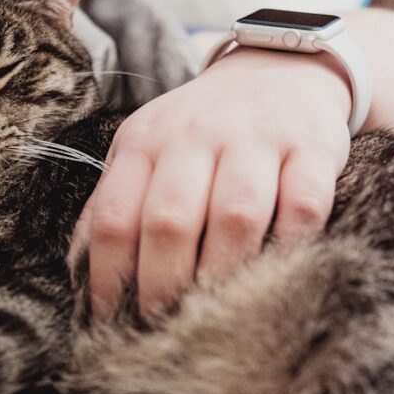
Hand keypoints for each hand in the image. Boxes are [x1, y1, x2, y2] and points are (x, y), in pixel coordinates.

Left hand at [71, 47, 351, 318]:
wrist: (280, 67)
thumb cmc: (202, 129)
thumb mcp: (147, 149)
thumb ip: (116, 201)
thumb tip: (81, 272)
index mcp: (145, 142)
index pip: (114, 217)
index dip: (107, 277)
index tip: (111, 321)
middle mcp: (195, 136)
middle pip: (169, 220)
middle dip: (162, 285)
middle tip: (164, 327)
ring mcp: (257, 139)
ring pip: (235, 214)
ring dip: (223, 273)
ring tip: (216, 313)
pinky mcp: (312, 147)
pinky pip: (303, 204)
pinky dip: (291, 244)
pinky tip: (279, 271)